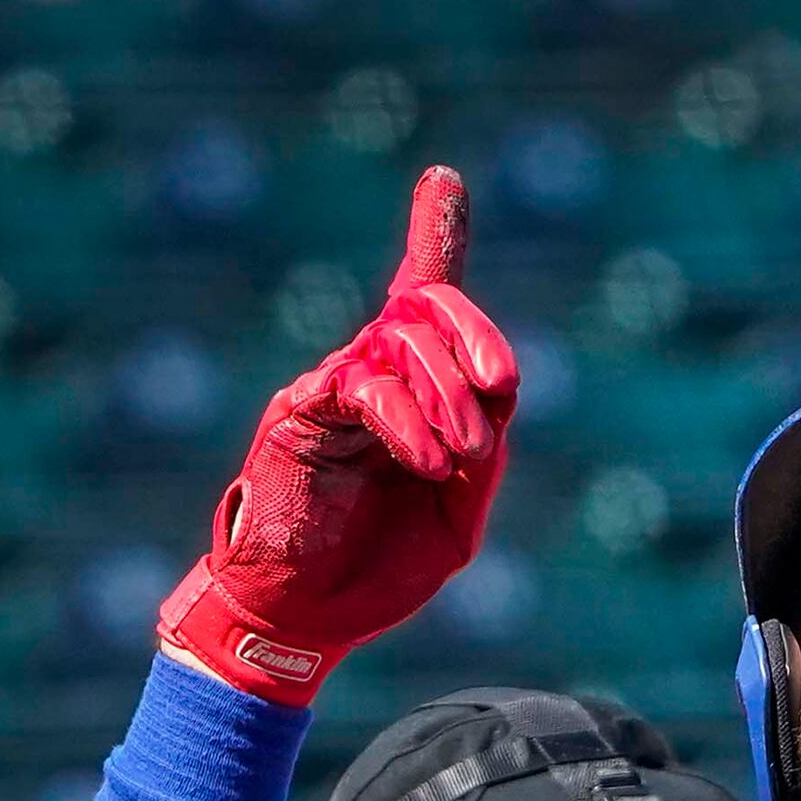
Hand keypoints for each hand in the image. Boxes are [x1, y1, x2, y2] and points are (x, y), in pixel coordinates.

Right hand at [158, 167, 517, 704]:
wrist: (305, 622)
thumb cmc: (378, 570)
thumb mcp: (457, 515)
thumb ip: (483, 453)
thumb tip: (495, 400)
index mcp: (409, 393)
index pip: (421, 296)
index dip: (433, 232)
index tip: (443, 178)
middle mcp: (367, 374)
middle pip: (429, 308)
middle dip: (475, 341)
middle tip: (500, 400)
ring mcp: (331, 389)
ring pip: (400, 340)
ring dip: (449, 393)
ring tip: (460, 456)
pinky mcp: (300, 413)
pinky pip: (362, 384)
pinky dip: (406, 416)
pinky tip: (429, 458)